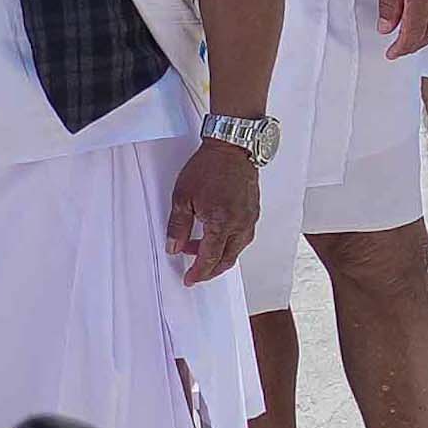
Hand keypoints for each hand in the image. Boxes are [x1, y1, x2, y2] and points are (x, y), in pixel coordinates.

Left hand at [165, 130, 258, 284]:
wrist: (232, 147)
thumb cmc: (209, 168)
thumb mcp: (182, 197)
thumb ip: (177, 227)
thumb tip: (174, 247)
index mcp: (222, 223)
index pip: (210, 258)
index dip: (198, 273)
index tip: (189, 279)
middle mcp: (240, 224)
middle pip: (227, 259)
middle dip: (210, 269)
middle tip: (195, 271)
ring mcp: (250, 218)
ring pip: (237, 248)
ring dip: (219, 254)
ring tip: (199, 247)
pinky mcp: (254, 211)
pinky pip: (243, 236)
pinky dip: (229, 242)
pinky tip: (217, 235)